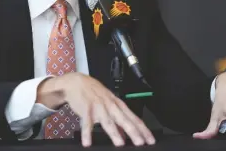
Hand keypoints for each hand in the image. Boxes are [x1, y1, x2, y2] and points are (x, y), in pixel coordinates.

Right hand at [37, 72, 155, 146]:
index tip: (150, 140)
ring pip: (107, 120)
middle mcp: (110, 105)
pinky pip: (86, 122)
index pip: (133, 117)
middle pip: (123, 119)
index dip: (142, 129)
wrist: (76, 82)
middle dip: (133, 131)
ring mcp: (98, 106)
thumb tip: (125, 135)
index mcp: (117, 104)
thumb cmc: (93, 93)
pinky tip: (88, 142)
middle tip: (140, 142)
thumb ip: (117, 120)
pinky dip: (87, 132)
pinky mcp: (85, 108)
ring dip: (114, 132)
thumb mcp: (108, 104)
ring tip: (119, 143)